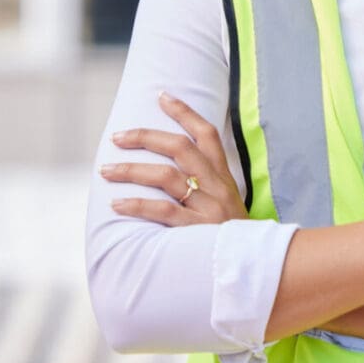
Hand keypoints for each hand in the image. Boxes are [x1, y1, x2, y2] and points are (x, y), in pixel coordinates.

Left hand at [103, 92, 248, 224]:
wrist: (257, 266)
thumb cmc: (234, 235)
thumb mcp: (228, 203)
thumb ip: (207, 186)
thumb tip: (175, 172)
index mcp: (224, 176)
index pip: (206, 134)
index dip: (185, 113)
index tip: (162, 96)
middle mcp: (217, 186)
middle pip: (180, 149)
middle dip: (146, 137)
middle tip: (118, 137)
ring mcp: (207, 207)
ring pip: (167, 177)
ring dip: (132, 170)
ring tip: (106, 171)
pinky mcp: (196, 230)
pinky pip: (163, 212)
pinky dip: (137, 206)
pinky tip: (117, 205)